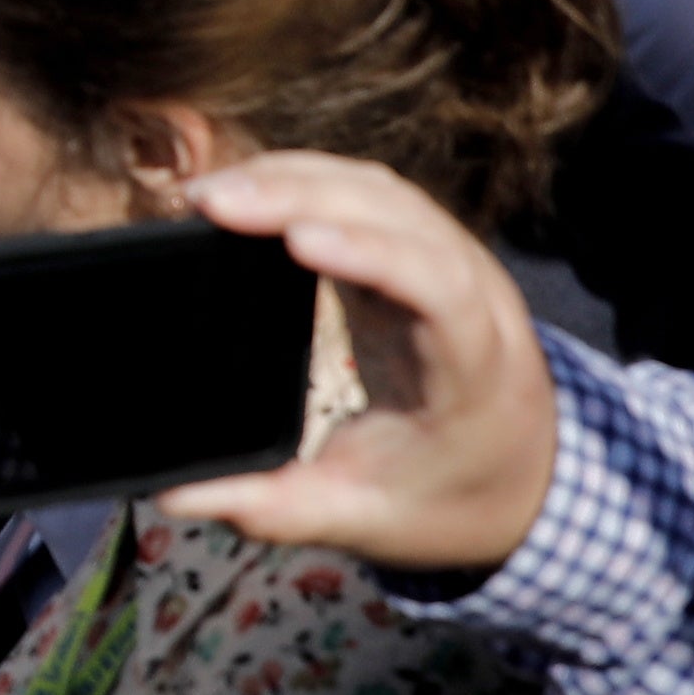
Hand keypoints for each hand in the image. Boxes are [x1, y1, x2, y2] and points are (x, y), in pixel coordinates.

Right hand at [149, 150, 560, 572]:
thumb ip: (271, 508)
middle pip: (400, 217)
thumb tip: (173, 493)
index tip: (295, 240)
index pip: (439, 289)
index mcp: (475, 372)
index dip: (372, 253)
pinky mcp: (423, 249)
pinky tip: (252, 186)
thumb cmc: (445, 495)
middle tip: (210, 202)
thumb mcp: (362, 517)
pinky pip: (372, 194)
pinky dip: (310, 180)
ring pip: (383, 191)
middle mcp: (479, 300)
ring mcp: (456, 263)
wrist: (520, 476)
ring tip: (212, 193)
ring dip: (298, 178)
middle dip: (303, 195)